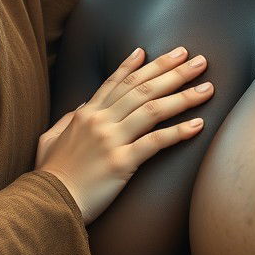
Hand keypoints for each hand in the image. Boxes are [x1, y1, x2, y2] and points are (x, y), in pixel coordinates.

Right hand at [37, 47, 212, 222]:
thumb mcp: (50, 138)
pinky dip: (179, 131)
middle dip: (172, 71)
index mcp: (85, 114)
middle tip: (198, 60)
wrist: (47, 202)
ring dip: (183, 96)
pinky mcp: (122, 162)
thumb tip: (84, 105)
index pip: (116, 82)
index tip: (154, 51)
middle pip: (142, 88)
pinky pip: (156, 142)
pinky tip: (199, 124)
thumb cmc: (49, 175)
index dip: (136, 65)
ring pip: (153, 109)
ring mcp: (111, 140)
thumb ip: (69, 119)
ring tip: (207, 87)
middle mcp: (100, 120)